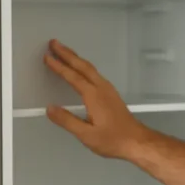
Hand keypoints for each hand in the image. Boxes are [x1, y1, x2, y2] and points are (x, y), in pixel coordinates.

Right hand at [43, 39, 151, 158]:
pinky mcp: (112, 95)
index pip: (73, 77)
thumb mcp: (86, 134)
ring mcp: (109, 90)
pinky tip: (82, 70)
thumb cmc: (112, 140)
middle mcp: (102, 88)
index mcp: (94, 96)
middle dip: (68, 54)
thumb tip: (49, 108)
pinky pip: (95, 74)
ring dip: (76, 59)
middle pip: (83, 66)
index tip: (47, 56)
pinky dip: (84, 67)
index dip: (59, 66)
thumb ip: (67, 120)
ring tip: (64, 52)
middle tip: (54, 43)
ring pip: (91, 69)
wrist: (138, 142)